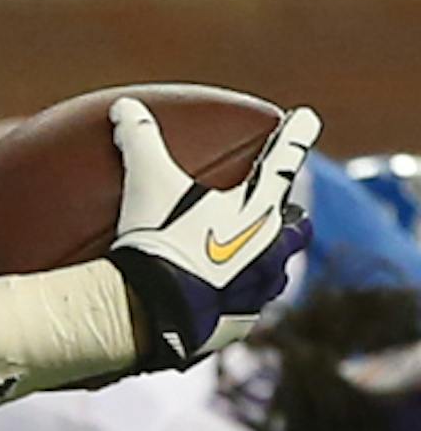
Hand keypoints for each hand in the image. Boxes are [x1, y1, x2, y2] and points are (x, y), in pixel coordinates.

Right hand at [105, 95, 319, 369]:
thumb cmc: (155, 240)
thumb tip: (124, 106)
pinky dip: (232, 302)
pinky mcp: (241, 324)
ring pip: (276, 272)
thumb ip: (139, 139)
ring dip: (265, 263)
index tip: (307, 116)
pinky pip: (245, 310)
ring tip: (244, 264)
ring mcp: (259, 289)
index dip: (296, 134)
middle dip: (288, 217)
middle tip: (275, 212)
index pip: (283, 159)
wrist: (151, 311)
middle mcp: (269, 247)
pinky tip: (213, 303)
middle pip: (296, 226)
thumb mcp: (145, 181)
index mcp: (256, 208)